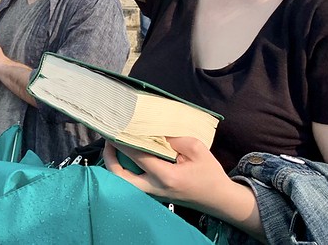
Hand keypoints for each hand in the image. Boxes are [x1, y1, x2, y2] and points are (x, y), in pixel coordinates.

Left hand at [103, 137, 239, 211]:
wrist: (218, 199)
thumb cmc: (209, 173)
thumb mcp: (197, 149)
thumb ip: (174, 138)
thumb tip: (153, 131)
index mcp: (166, 176)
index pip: (137, 156)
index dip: (122, 141)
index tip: (113, 128)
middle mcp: (155, 188)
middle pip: (120, 177)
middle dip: (110, 157)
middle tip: (109, 140)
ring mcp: (153, 194)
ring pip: (123, 182)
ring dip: (114, 165)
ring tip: (113, 146)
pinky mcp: (153, 194)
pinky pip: (132, 182)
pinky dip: (124, 169)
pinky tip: (126, 155)